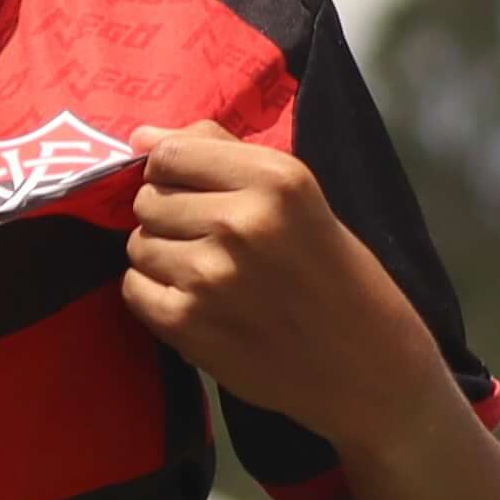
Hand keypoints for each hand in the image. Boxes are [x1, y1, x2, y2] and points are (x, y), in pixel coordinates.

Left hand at [116, 122, 452, 448]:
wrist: (365, 365)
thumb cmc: (336, 274)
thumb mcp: (300, 197)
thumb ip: (221, 156)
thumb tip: (141, 134)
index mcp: (274, 180)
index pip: (170, 154)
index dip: (172, 173)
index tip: (193, 192)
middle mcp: (239, 221)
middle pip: (149, 200)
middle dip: (170, 217)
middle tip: (210, 242)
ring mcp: (209, 275)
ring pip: (139, 244)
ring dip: (163, 256)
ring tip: (208, 274)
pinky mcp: (188, 323)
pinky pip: (134, 289)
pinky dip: (155, 294)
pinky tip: (196, 302)